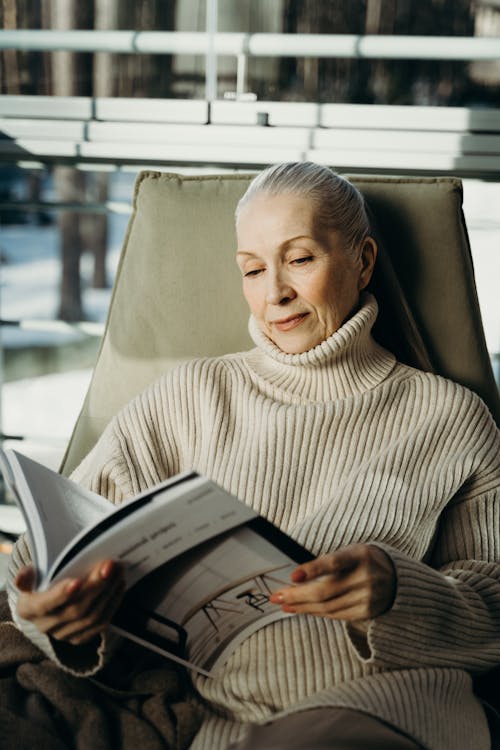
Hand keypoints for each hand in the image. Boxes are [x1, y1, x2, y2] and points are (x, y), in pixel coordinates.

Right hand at [15, 559, 124, 644]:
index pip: (44, 605)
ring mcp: (63, 635)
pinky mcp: (79, 638)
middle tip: (109, 566)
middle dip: (95, 586)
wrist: (46, 604)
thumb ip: (27, 575)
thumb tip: (23, 575)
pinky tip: (119, 586)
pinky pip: (100, 624)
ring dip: (108, 593)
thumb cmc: (40, 583)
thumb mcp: (29, 577)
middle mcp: (45, 626)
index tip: (77, 581)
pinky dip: (113, 603)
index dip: (60, 595)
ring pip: (91, 617)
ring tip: (118, 572)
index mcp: (28, 610)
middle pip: (75, 610)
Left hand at [269, 543, 395, 621]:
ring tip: (284, 603)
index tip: (293, 576)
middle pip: (325, 591)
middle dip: (297, 595)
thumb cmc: (363, 560)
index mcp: (360, 555)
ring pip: (327, 607)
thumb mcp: (350, 551)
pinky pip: (336, 615)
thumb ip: (328, 562)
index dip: (313, 569)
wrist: (397, 577)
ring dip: (302, 607)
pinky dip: (316, 612)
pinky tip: (302, 609)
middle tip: (276, 596)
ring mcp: (368, 597)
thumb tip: (296, 578)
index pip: (334, 562)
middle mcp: (366, 577)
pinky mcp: (367, 612)